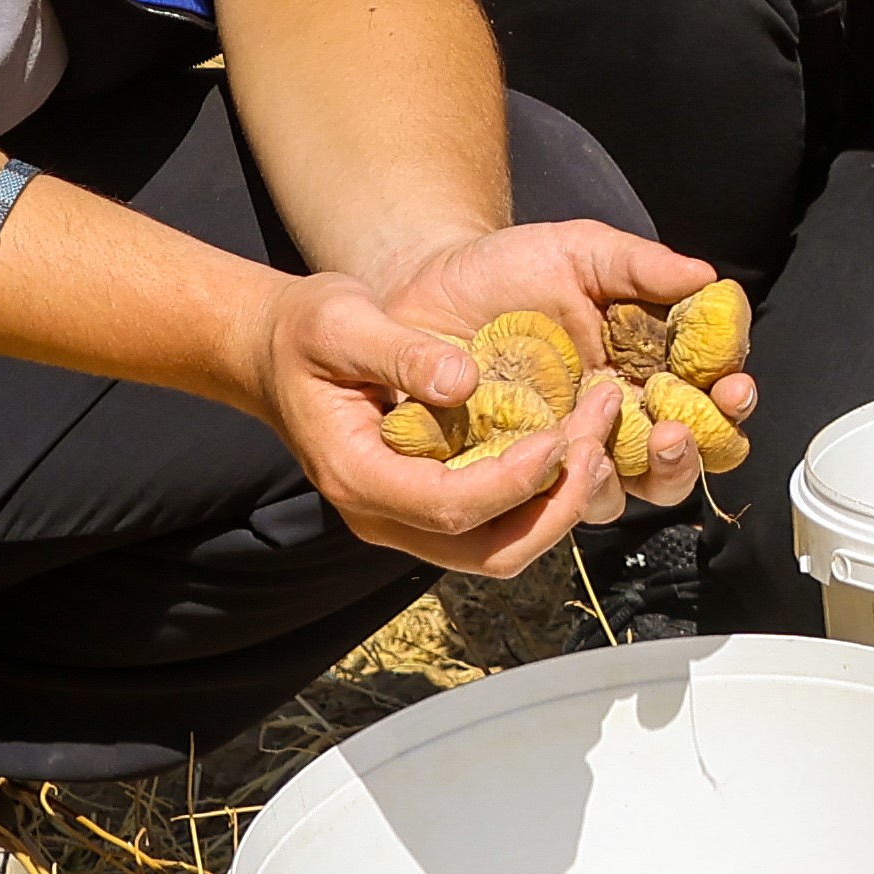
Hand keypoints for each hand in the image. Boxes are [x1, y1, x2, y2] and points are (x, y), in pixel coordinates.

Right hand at [249, 271, 617, 580]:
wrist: (275, 352)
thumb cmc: (304, 333)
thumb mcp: (340, 321)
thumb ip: (399, 352)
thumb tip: (463, 380)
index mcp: (358, 477)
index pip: (450, 507)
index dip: (513, 481)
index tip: (560, 437)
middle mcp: (385, 514)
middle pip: (489, 551)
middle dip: (555, 507)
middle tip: (598, 444)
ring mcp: (408, 516)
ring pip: (501, 546)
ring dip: (558, 503)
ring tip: (598, 437)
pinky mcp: (431, 501)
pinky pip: (498, 521)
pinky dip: (543, 493)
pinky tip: (574, 440)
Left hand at [373, 219, 752, 509]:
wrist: (426, 287)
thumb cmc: (510, 268)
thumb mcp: (580, 252)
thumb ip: (641, 266)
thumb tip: (708, 278)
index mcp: (654, 370)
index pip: (713, 403)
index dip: (731, 403)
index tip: (731, 387)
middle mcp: (625, 421)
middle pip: (682, 465)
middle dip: (689, 454)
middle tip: (672, 431)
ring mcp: (573, 451)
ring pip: (623, 496)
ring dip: (621, 477)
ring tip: (602, 448)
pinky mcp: (521, 473)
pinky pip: (553, 499)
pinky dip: (563, 486)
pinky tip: (557, 454)